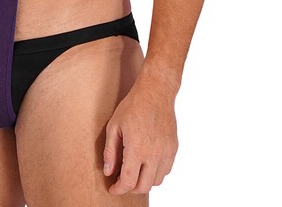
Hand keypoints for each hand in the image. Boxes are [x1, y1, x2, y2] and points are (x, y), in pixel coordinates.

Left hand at [102, 80, 178, 194]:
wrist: (155, 92)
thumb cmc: (133, 106)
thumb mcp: (114, 126)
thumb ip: (110, 151)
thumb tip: (108, 171)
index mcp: (137, 149)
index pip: (128, 182)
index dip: (118, 189)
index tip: (113, 188)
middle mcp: (154, 154)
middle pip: (143, 187)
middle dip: (130, 188)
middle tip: (122, 181)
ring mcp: (166, 152)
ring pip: (156, 181)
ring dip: (144, 181)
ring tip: (134, 171)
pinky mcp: (173, 149)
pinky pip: (166, 170)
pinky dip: (155, 173)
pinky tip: (146, 163)